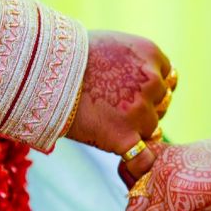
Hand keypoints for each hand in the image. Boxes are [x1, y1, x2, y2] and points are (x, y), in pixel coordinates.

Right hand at [66, 30, 171, 176]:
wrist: (42, 72)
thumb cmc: (69, 57)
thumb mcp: (113, 45)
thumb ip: (135, 61)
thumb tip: (152, 80)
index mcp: (150, 54)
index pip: (167, 80)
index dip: (150, 89)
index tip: (128, 91)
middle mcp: (152, 81)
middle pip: (161, 104)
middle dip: (143, 108)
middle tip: (111, 107)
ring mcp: (140, 111)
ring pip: (150, 129)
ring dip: (133, 130)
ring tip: (101, 121)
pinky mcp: (125, 137)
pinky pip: (143, 160)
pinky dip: (137, 166)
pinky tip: (127, 165)